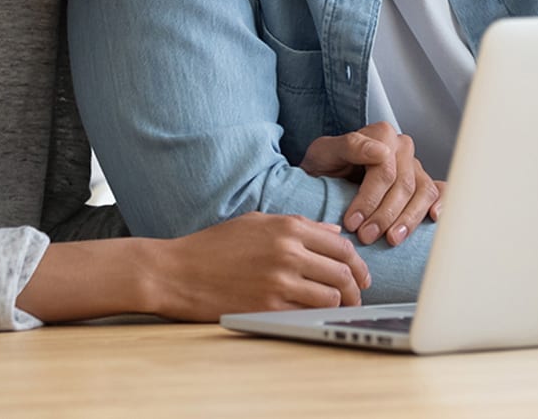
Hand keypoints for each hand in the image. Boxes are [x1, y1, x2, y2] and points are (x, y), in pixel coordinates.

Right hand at [146, 213, 369, 320]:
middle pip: (343, 271)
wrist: (176, 272)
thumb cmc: (214, 246)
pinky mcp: (268, 307)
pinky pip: (308, 313)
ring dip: (340, 304)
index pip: (341, 245)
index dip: (358, 262)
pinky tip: (316, 316)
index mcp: (288, 228)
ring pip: (332, 295)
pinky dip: (318, 315)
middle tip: (357, 295)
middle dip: (356, 286)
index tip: (361, 274)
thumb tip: (334, 231)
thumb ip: (299, 225)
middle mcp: (288, 252)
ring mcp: (279, 280)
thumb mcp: (257, 222)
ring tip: (340, 308)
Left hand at [300, 122, 443, 246]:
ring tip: (391, 239)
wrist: (325, 178)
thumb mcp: (324, 152)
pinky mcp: (422, 183)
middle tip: (366, 236)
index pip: (384, 170)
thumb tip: (381, 152)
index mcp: (381, 135)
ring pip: (423, 193)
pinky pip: (439, 192)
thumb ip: (350, 146)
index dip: (369, 199)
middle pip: (403, 185)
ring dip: (408, 219)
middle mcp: (402, 147)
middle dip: (385, 215)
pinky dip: (441, 204)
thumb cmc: (324, 165)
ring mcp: (415, 166)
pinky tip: (433, 218)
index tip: (352, 222)